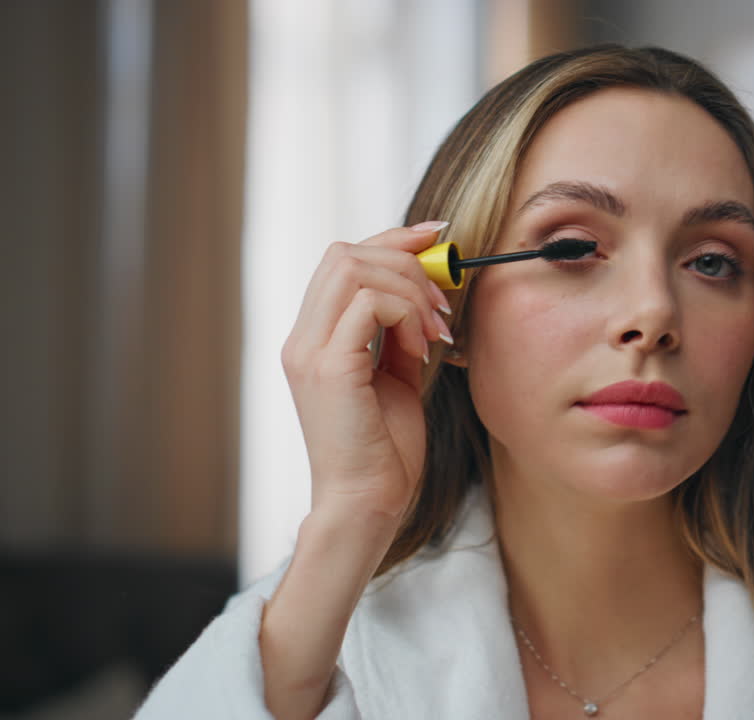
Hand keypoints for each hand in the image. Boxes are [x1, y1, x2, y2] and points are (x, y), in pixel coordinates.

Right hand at [281, 222, 452, 524]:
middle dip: (406, 261)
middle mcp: (302, 338)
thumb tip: (426, 286)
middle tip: (443, 301)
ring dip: (410, 289)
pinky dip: (406, 314)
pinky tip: (423, 349)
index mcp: (314, 338)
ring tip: (435, 330)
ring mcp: (309, 351)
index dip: (391, 238)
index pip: (343, 259)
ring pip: (355, 268)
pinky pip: (368, 304)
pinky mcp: (328, 368)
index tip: (437, 237)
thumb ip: (400, 332)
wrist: (368, 504)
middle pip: (346, 252)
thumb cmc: (385, 450)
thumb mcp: (396, 376)